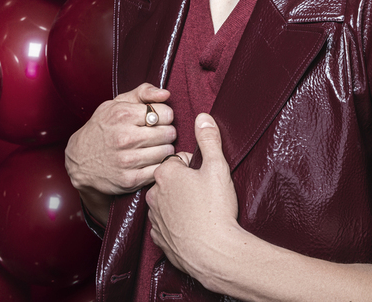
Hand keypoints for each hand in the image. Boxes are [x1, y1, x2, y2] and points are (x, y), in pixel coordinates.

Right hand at [65, 83, 175, 224]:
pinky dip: (158, 165)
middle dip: (166, 132)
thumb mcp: (116, 104)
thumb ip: (143, 92)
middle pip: (169, 133)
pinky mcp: (130, 179)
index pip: (166, 113)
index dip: (165, 116)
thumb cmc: (102, 128)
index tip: (158, 120)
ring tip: (153, 147)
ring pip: (167, 152)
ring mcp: (127, 160)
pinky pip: (159, 170)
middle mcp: (125, 137)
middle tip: (157, 134)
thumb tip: (166, 94)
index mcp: (123, 115)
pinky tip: (150, 161)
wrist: (79, 161)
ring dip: (164, 149)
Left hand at [146, 113, 240, 283]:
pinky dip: (177, 225)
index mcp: (165, 173)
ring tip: (201, 212)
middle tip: (206, 195)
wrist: (214, 253)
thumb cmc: (215, 209)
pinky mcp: (159, 239)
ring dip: (180, 204)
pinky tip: (193, 228)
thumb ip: (209, 139)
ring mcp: (155, 218)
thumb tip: (202, 117)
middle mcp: (154, 194)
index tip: (206, 178)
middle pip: (170, 180)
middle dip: (186, 184)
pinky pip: (166, 225)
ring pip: (167, 202)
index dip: (196, 166)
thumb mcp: (217, 167)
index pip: (178, 159)